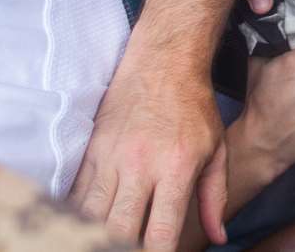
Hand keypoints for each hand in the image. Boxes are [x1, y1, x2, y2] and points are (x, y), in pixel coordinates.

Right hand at [68, 38, 226, 250]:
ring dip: (96, 233)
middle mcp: (140, 165)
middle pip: (119, 229)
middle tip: (129, 251)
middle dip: (122, 249)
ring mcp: (111, 157)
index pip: (160, 232)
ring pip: (91, 214)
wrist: (162, 61)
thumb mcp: (217, 149)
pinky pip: (76, 193)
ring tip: (104, 239)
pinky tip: (83, 224)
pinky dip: (78, 214)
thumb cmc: (194, 106)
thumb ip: (216, 196)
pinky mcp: (92, 150)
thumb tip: (219, 237)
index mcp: (175, 168)